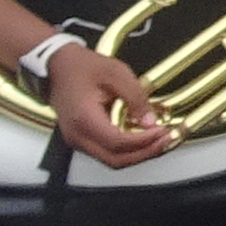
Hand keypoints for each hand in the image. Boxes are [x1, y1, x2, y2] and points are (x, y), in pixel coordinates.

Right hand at [50, 43, 169, 168]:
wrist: (57, 66)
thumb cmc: (83, 67)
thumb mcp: (116, 73)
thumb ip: (135, 97)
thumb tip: (150, 121)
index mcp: (84, 119)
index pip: (118, 143)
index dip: (144, 141)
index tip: (164, 131)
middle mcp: (78, 137)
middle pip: (116, 159)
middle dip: (145, 153)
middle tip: (167, 140)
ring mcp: (78, 141)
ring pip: (112, 160)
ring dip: (138, 154)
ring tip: (160, 140)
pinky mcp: (82, 140)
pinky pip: (107, 152)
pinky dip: (128, 149)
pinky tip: (144, 138)